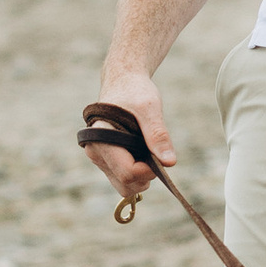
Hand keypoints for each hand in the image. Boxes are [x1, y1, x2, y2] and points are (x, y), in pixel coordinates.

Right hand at [86, 68, 172, 193]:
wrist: (123, 81)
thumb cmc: (135, 91)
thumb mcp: (150, 109)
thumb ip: (158, 135)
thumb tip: (170, 162)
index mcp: (101, 140)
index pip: (127, 172)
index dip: (149, 171)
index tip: (163, 158)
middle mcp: (96, 153)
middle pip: (125, 184)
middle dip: (146, 175)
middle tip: (157, 153)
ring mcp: (99, 158)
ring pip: (124, 185)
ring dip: (142, 176)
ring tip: (149, 150)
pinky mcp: (106, 160)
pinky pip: (123, 178)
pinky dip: (138, 172)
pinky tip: (143, 152)